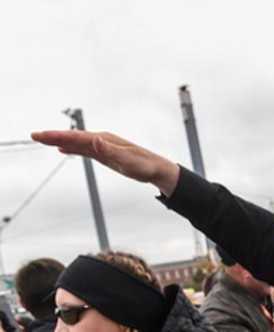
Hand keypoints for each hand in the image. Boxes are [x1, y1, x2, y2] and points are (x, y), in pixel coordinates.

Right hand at [31, 130, 180, 196]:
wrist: (156, 169)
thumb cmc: (144, 165)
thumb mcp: (128, 160)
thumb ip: (110, 151)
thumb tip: (95, 140)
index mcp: (104, 140)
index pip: (76, 137)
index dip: (57, 136)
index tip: (41, 136)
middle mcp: (101, 140)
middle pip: (72, 137)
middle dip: (53, 136)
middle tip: (33, 136)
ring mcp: (102, 147)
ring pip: (76, 143)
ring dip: (59, 141)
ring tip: (42, 140)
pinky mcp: (104, 155)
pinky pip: (83, 150)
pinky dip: (71, 148)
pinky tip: (62, 149)